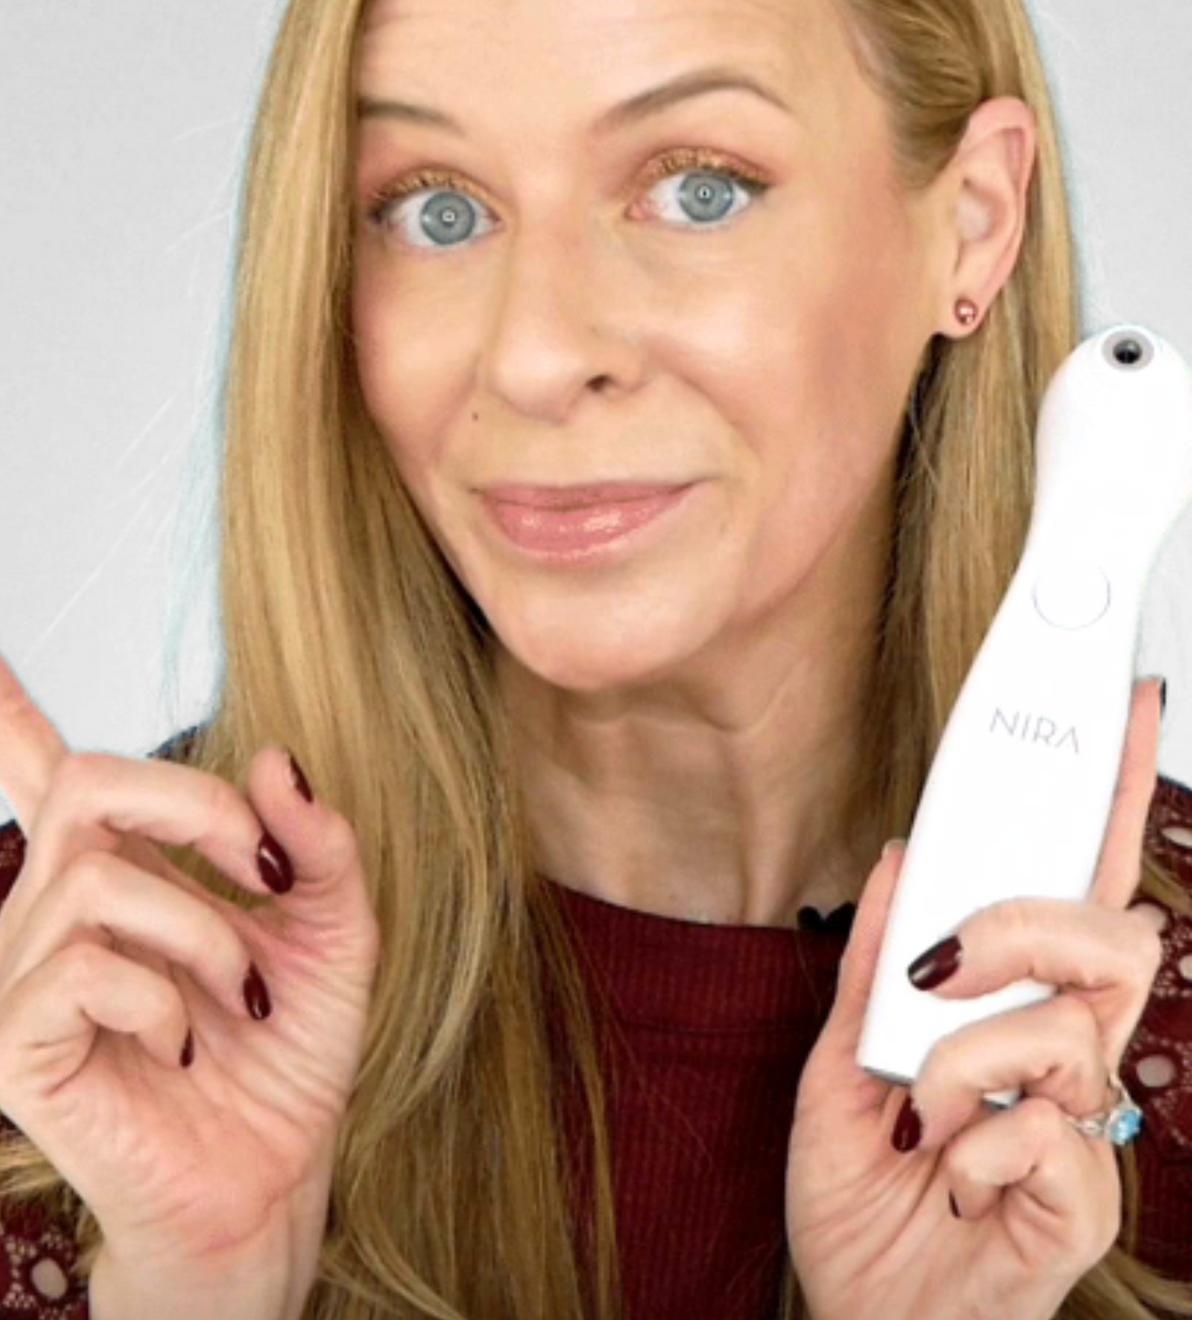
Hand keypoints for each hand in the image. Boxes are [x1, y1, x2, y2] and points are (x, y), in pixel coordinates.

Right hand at [0, 637, 380, 1272]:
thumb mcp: (333, 929)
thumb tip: (273, 756)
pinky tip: (184, 1040)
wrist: (273, 1173)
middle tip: (267, 875)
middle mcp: (52, 904)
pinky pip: (82, 966)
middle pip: (87, 778)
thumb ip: (315, 842)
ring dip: (204, 931)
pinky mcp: (14, 1043)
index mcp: (116, 864)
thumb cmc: (287, 1047)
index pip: (34, 761)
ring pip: (99, 878)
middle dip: (200, 809)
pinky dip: (164, 998)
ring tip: (238, 995)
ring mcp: (22, 973)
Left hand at [785, 677, 1166, 1319]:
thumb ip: (873, 965)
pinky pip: (1045, 1130)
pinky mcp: (1087, 1196)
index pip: (1075, 880)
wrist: (860, 1317)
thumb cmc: (862, 1198)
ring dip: (968, 1064)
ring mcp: (1085, 1121)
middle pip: (1111, 934)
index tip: (1127, 704)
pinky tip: (955, 1181)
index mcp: (1008, 1003)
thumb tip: (904, 857)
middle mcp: (1063, 1049)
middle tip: (946, 975)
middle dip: (1022, 929)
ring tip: (928, 1117)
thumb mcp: (836, 1065)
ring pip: (1070, 1026)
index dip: (1110, 794)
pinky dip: (973, 1150)